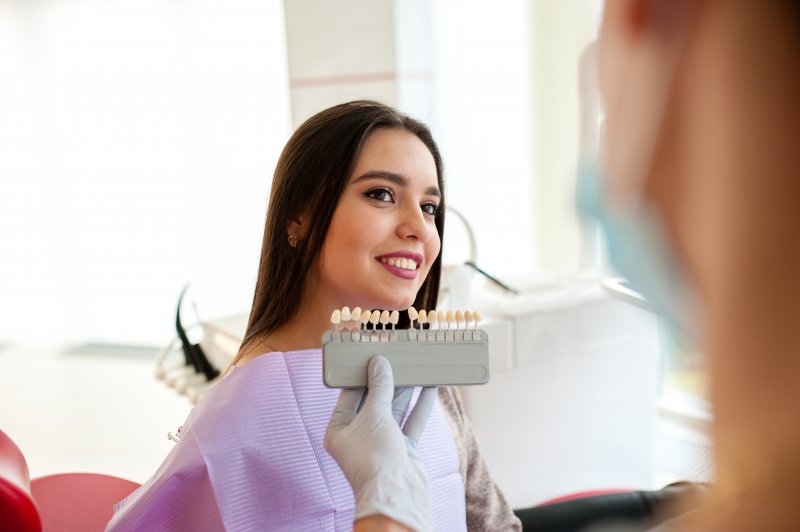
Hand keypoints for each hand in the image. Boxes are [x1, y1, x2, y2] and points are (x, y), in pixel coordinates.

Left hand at [324, 356, 436, 531]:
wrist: (397, 494)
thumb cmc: (375, 458)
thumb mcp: (374, 415)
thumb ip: (379, 388)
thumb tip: (379, 364)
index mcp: (340, 430)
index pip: (349, 395)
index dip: (361, 375)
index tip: (371, 357)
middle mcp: (359, 436)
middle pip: (374, 401)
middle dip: (386, 381)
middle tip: (396, 359)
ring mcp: (382, 442)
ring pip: (395, 409)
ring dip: (406, 390)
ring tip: (415, 368)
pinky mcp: (403, 448)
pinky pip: (411, 421)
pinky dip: (420, 405)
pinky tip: (429, 387)